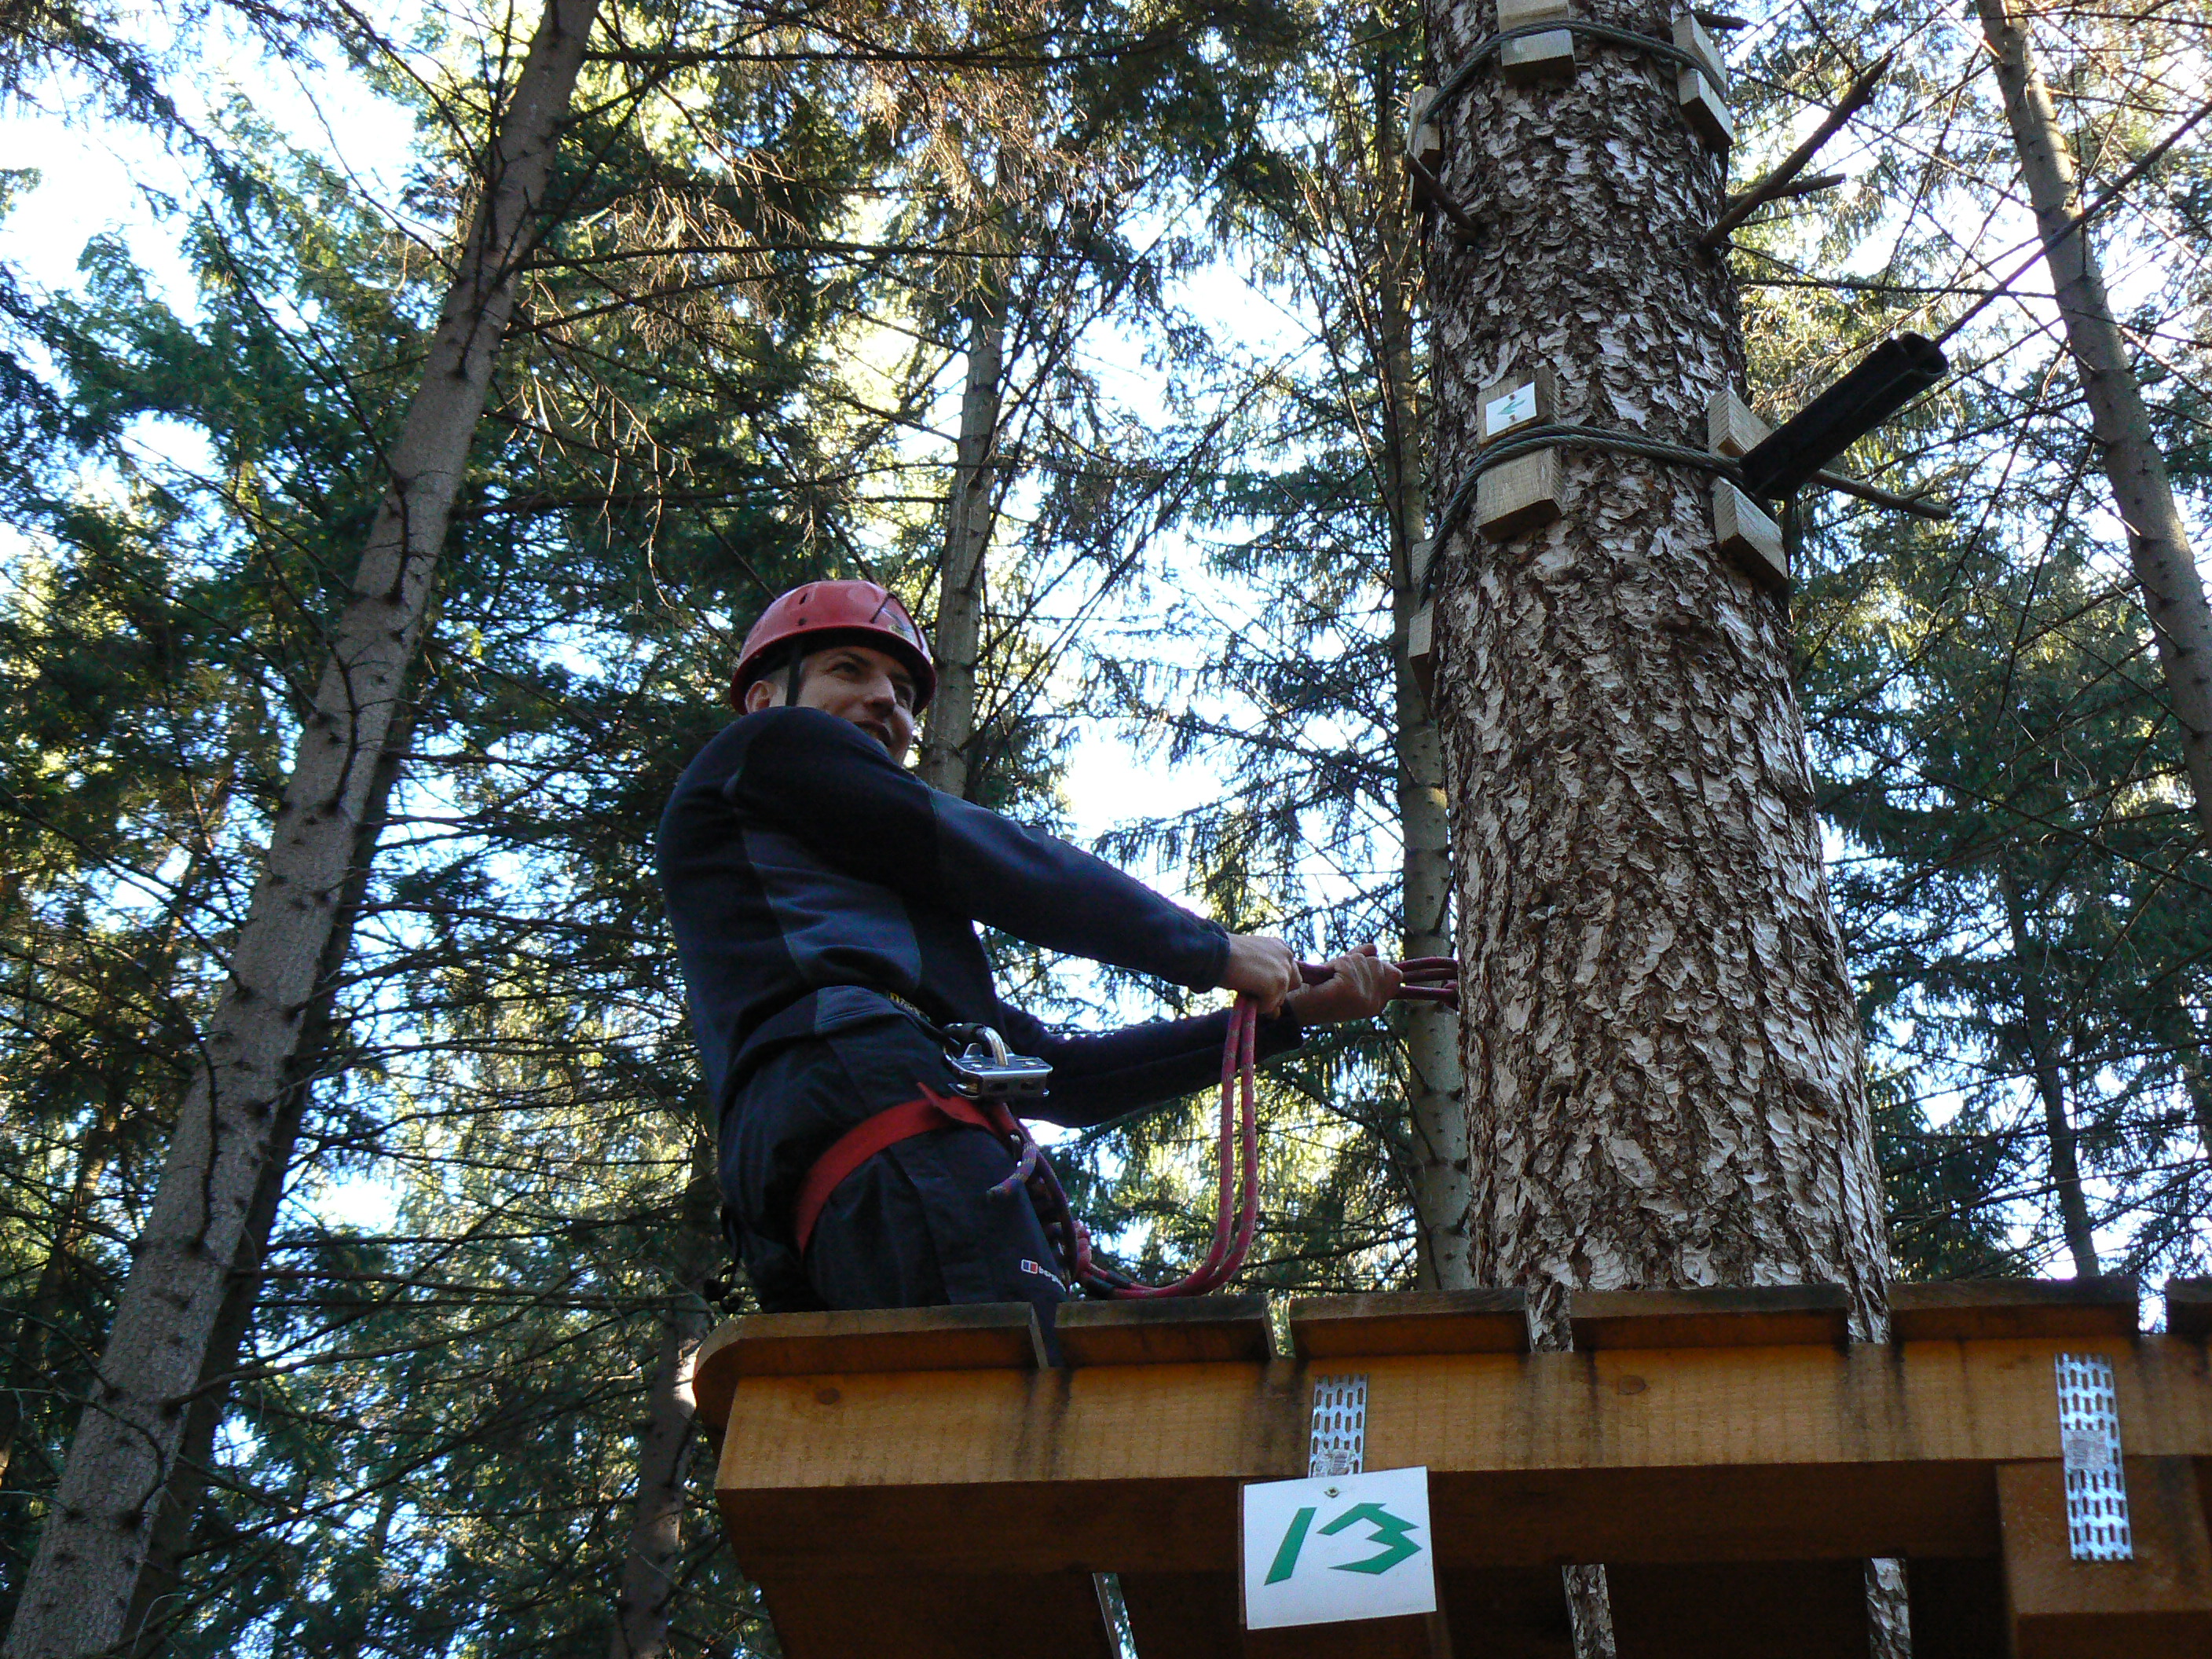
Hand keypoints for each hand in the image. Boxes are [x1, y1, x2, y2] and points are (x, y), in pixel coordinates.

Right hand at [1220, 933, 1300, 1013]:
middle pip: (1293, 985)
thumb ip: (1267, 981)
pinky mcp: (1278, 983)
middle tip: (1255, 990)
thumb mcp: (1252, 965)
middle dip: (1276, 991)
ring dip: (1263, 1000)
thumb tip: (1276, 1014)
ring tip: (1245, 988)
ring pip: (1279, 999)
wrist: (1216, 952)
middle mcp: (1287, 956)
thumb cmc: (1226, 957)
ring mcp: (1284, 970)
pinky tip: (1244, 994)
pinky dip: (1256, 1007)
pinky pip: (1269, 1007)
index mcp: (1281, 946)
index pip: (1290, 972)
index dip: (1276, 981)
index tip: (1260, 982)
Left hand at [1284, 944, 1400, 1024]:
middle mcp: (1374, 1004)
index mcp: (1377, 1004)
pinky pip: (1348, 963)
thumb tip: (1373, 948)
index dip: (1374, 964)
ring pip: (1361, 960)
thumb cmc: (1318, 991)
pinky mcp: (1349, 991)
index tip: (1352, 970)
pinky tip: (1327, 978)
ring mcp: (1363, 999)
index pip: (1395, 974)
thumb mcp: (1346, 974)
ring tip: (1331, 979)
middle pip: (1378, 963)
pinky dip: (1335, 964)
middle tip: (1338, 976)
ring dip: (1343, 963)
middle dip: (1356, 962)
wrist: (1296, 1009)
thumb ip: (1363, 961)